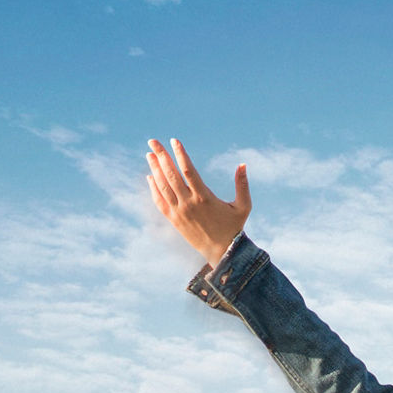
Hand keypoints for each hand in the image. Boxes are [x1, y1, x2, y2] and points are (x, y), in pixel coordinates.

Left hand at [146, 138, 250, 267]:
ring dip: (155, 169)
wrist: (221, 252)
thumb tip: (242, 164)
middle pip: (171, 175)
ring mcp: (179, 212)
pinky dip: (154, 188)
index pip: (188, 170)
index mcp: (204, 197)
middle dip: (161, 156)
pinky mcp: (173, 220)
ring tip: (149, 155)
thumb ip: (242, 184)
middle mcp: (189, 203)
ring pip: (163, 186)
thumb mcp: (243, 206)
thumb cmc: (234, 227)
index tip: (174, 141)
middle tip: (153, 141)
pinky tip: (151, 177)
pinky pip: (160, 201)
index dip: (180, 154)